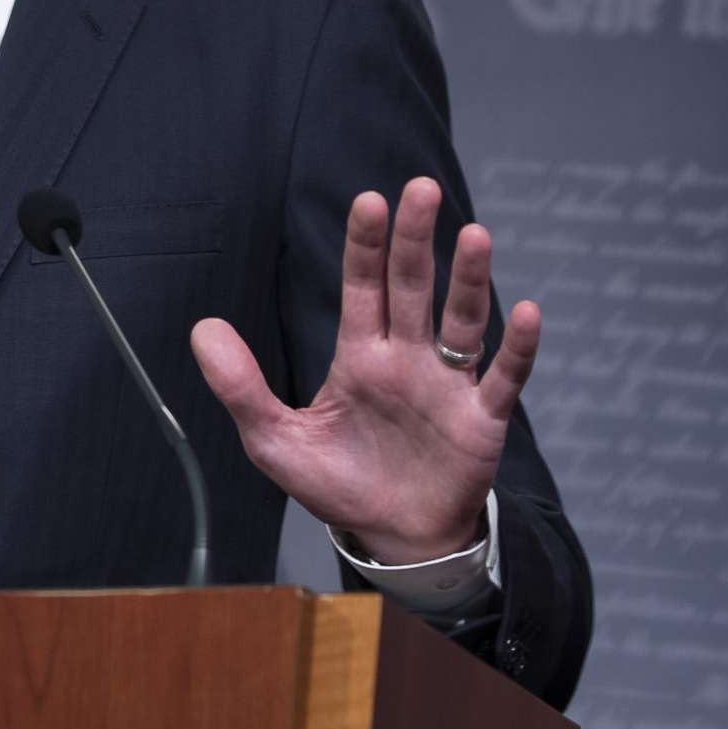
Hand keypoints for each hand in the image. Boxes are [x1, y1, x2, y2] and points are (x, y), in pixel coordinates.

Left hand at [191, 176, 540, 564]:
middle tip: (420, 189)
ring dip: (469, 280)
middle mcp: (407, 358)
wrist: (395, 539)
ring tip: (474, 236)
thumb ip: (240, 387)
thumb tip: (202, 328)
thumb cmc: (340, 484)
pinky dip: (518, 349)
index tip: (368, 201)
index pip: (361, 287)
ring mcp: (447, 385)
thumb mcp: (276, 441)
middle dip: (415, 239)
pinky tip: (525, 313)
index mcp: (360, 356)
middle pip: (412, 288)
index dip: (365, 246)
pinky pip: (503, 378)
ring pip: (462, 321)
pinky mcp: (481, 419)